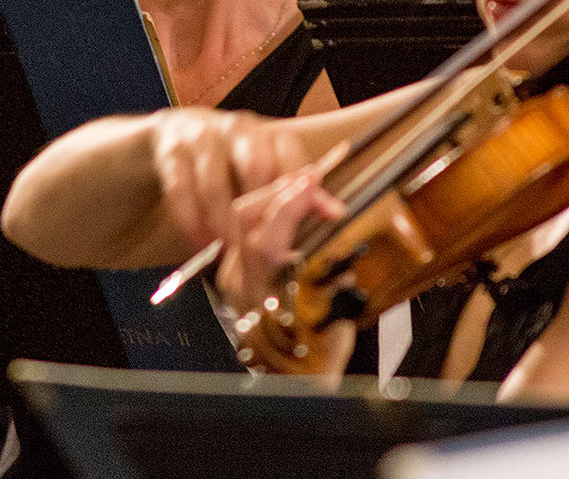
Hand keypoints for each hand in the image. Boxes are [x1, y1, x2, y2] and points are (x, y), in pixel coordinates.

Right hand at [151, 108, 311, 249]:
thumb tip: (337, 214)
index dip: (297, 195)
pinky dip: (190, 221)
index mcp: (270, 134)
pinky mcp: (172, 150)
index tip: (298, 230)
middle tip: (260, 251)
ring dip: (222, 224)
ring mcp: (203, 137)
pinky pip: (180, 189)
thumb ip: (301, 192)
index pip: (291, 159)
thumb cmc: (232, 160)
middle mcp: (239, 129)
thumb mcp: (268, 170)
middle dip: (259, 215)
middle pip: (256, 168)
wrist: (178, 133)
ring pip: (214, 184)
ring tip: (228, 253)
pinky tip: (199, 243)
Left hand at [215, 157, 354, 375]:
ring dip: (274, 196)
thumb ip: (333, 269)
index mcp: (263, 294)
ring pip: (241, 219)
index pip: (265, 236)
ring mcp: (233, 276)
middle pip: (246, 216)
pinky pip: (245, 231)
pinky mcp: (234, 274)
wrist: (290, 385)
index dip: (291, 204)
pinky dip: (268, 212)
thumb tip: (336, 223)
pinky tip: (290, 207)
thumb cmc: (316, 357)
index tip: (318, 190)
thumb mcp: (336, 316)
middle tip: (315, 183)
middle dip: (282, 189)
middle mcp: (240, 282)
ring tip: (305, 188)